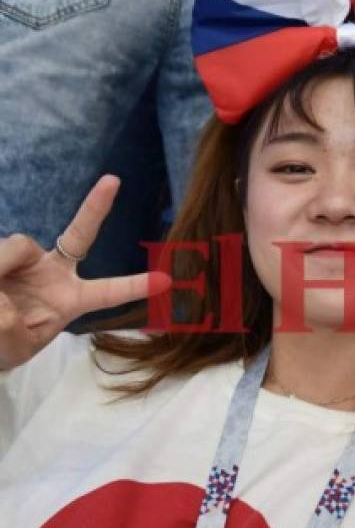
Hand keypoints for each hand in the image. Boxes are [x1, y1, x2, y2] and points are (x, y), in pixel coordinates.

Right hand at [0, 176, 170, 368]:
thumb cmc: (1, 344)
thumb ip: (12, 327)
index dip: (134, 286)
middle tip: (113, 181)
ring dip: (0, 268)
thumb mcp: (13, 346)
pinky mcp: (3, 252)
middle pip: (80, 234)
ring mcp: (27, 259)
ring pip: (19, 246)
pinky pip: (0, 252)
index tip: (165, 280)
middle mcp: (54, 272)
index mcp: (70, 300)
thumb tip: (5, 297)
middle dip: (96, 207)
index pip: (107, 292)